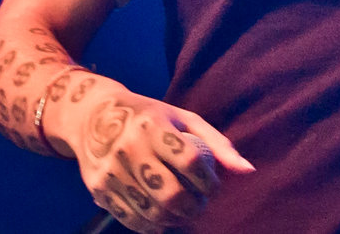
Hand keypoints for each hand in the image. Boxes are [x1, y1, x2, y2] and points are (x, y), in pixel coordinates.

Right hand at [63, 84, 253, 231]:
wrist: (92, 116)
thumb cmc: (149, 117)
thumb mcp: (183, 118)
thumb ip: (218, 144)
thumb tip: (248, 171)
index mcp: (153, 124)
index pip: (191, 160)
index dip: (209, 182)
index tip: (213, 188)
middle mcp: (129, 147)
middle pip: (170, 193)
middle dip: (193, 207)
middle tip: (199, 205)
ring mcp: (111, 170)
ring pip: (151, 211)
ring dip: (174, 219)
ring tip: (182, 212)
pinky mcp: (98, 188)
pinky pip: (130, 218)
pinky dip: (151, 225)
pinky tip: (161, 218)